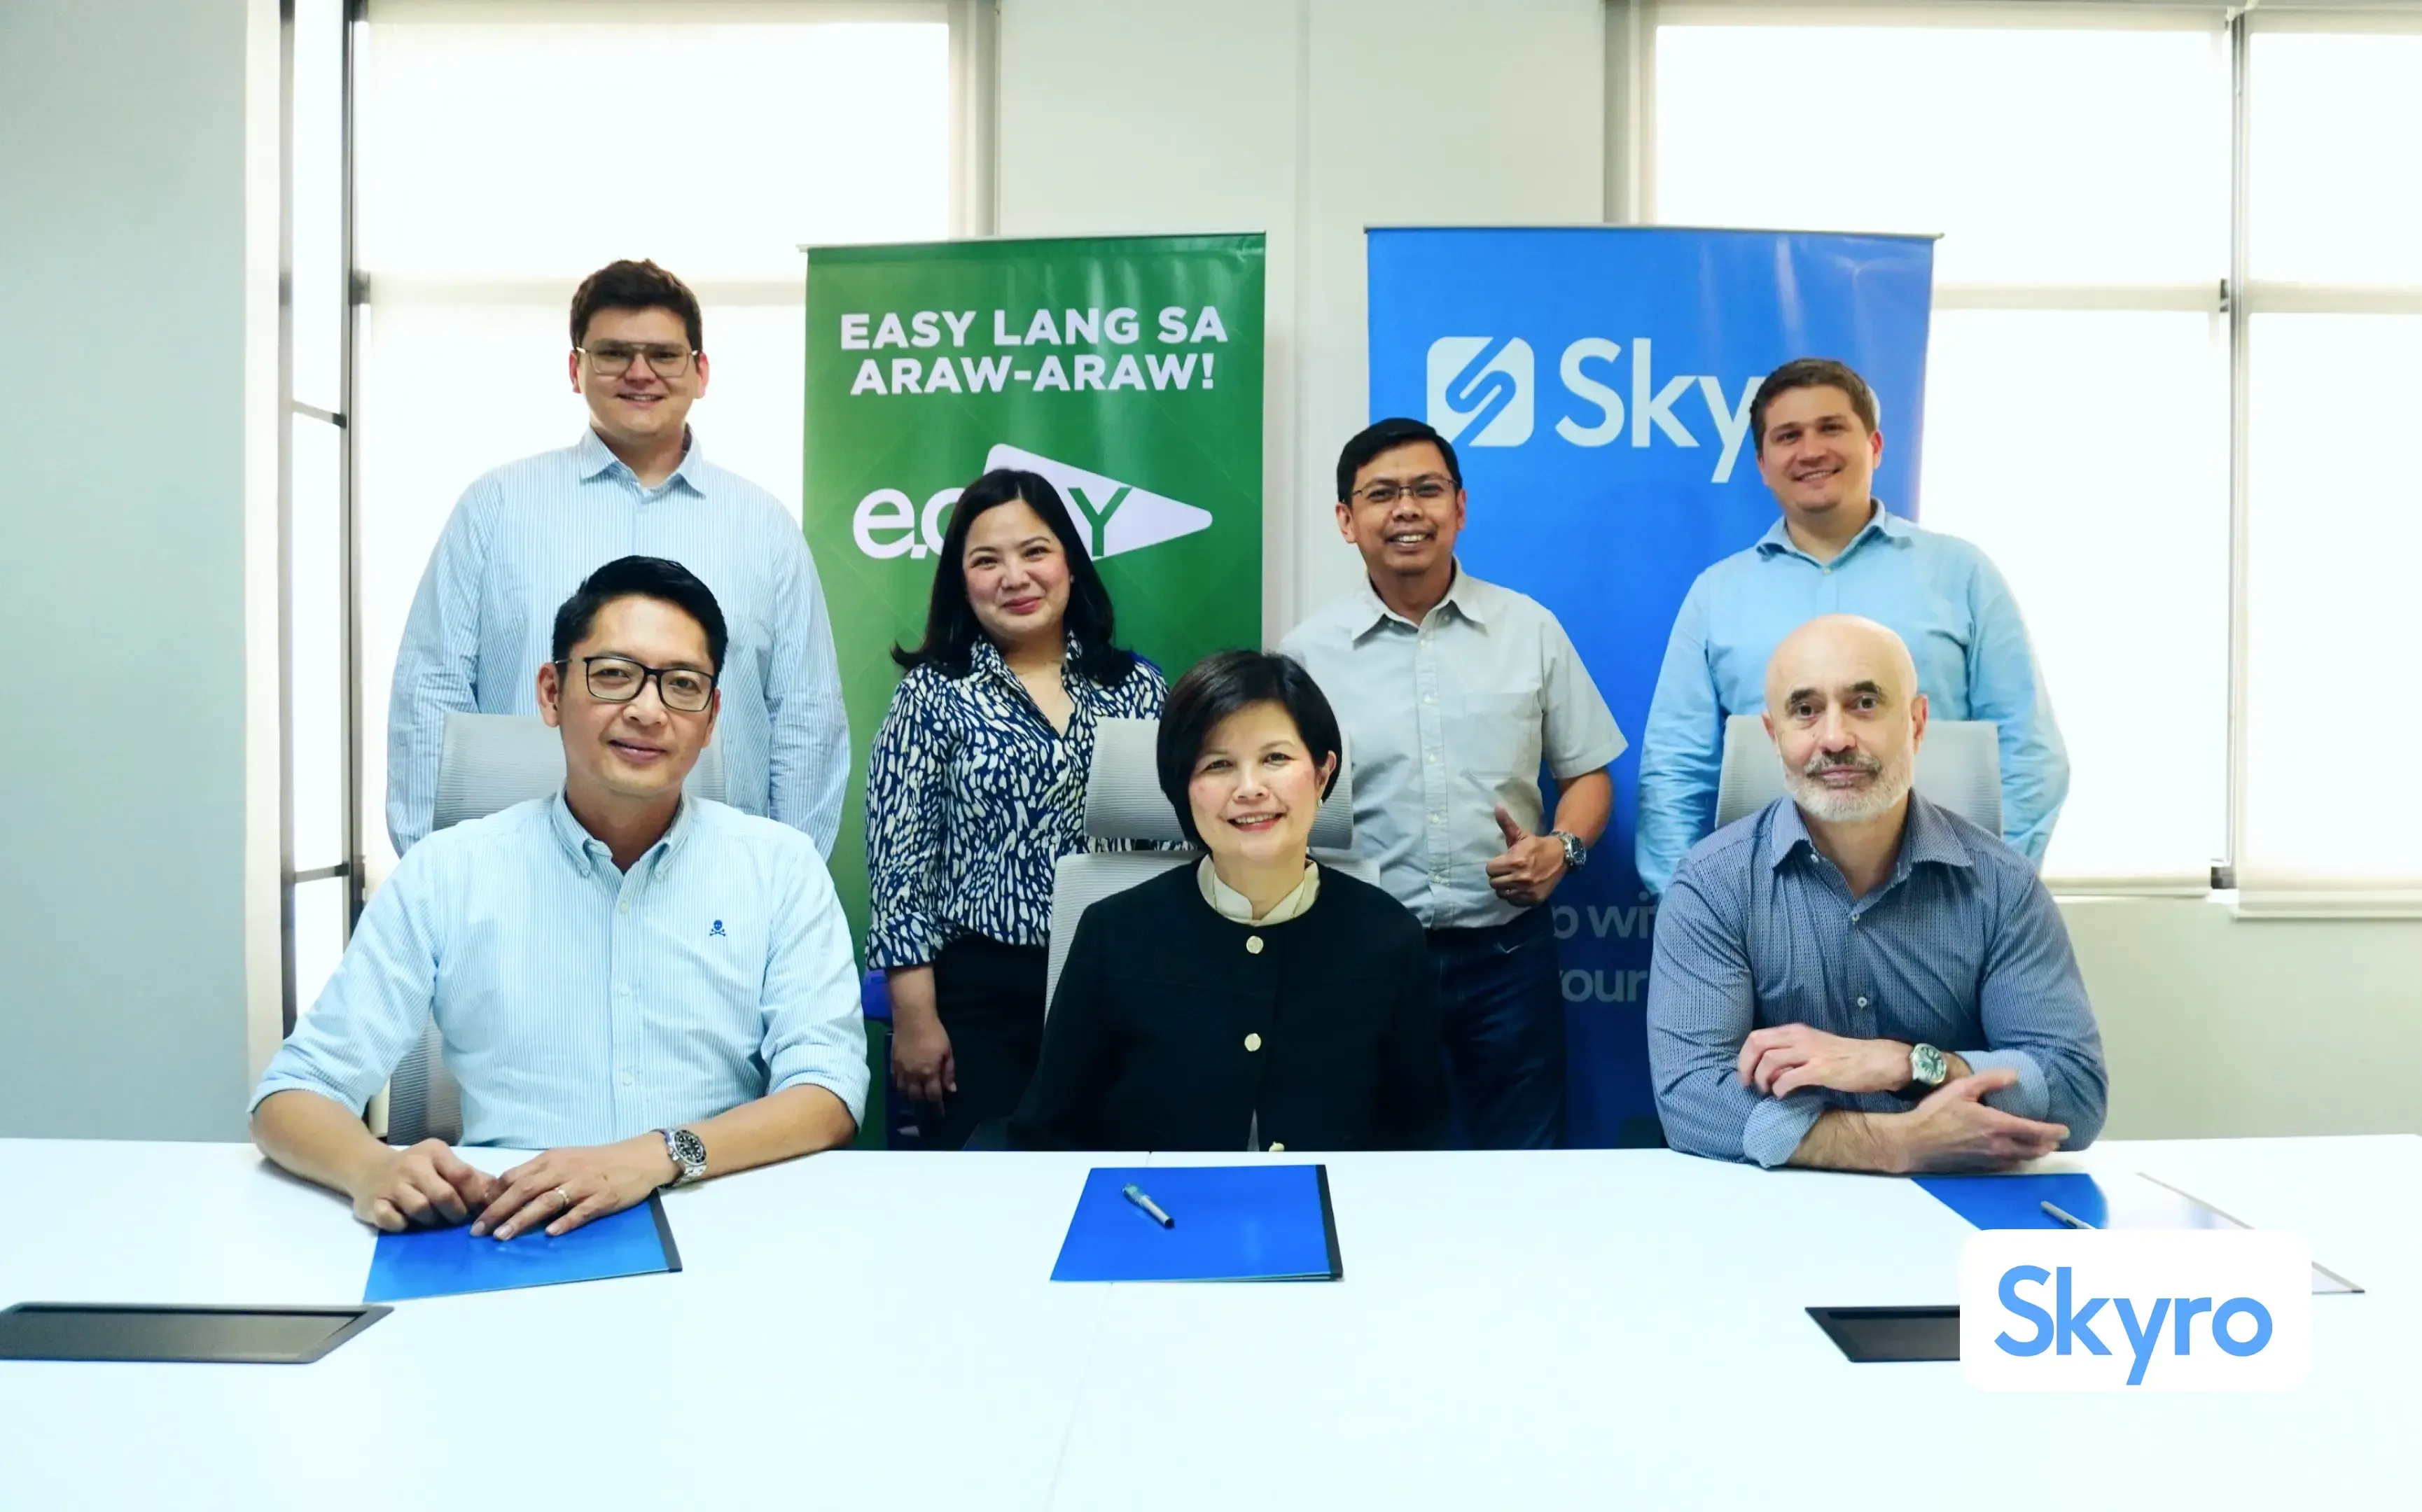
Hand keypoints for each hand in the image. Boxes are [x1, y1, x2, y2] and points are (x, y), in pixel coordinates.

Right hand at [347, 1139, 499, 1232]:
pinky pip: (395, 1222)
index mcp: (434, 1152)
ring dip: (430, 1221)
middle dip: (455, 1213)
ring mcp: (391, 1184)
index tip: (476, 1209)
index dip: (474, 1197)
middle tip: (455, 1219)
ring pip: (421, 1209)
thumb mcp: (443, 1164)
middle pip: (444, 1195)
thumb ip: (471, 1177)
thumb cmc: (415, 1169)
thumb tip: (498, 1191)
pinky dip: (404, 1226)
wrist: (368, 1169)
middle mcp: (413, 1165)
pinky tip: (405, 1220)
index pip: (463, 1175)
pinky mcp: (374, 1204)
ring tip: (430, 1219)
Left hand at [472, 1136, 674, 1240]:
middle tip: (478, 1231)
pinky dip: (565, 1222)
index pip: (514, 1176)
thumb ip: (537, 1174)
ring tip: (503, 1236)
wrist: (638, 1158)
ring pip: (547, 1201)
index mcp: (550, 1160)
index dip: (492, 1196)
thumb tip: (503, 1193)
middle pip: (524, 1190)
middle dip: (498, 1211)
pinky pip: (581, 1211)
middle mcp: (563, 1169)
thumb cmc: (596, 1162)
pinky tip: (551, 1233)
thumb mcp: (564, 1160)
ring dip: (523, 1219)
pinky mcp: (603, 1198)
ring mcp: (583, 1184)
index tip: (473, 1213)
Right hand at [890, 1010, 955, 1107]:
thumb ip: (948, 1072)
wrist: (911, 1017)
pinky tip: (904, 1090)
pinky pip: (894, 1083)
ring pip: (903, 1092)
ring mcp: (901, 1070)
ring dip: (910, 1099)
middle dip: (923, 1105)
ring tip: (916, 1102)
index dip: (937, 1107)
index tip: (940, 1114)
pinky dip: (899, 1089)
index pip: (933, 1096)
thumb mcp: (947, 1051)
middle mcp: (913, 1075)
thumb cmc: (934, 1032)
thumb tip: (951, 1090)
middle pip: (916, 1097)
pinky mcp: (892, 1064)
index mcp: (928, 1072)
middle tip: (928, 1109)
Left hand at [1484, 806, 1567, 906]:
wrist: (1561, 856)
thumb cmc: (1537, 845)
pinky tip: (1520, 887)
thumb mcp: (1521, 834)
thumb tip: (1496, 806)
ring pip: (1501, 894)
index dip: (1494, 865)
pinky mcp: (1533, 900)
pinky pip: (1513, 902)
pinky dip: (1514, 896)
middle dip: (1498, 876)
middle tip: (1506, 871)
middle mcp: (1520, 878)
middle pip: (1493, 883)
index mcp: (1515, 861)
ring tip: (1512, 879)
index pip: (1489, 869)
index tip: (1501, 862)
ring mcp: (1527, 891)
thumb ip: (1506, 823)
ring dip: (1505, 887)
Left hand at [1739, 1025, 1910, 1097]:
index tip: (1744, 1073)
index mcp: (1795, 1031)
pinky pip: (1789, 1078)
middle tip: (1748, 1084)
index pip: (1756, 1037)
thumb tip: (1768, 1072)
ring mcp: (1810, 1053)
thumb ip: (1790, 1056)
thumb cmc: (1843, 1057)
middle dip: (1746, 1066)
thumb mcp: (1812, 1048)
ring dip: (1762, 1079)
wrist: (1876, 1059)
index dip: (1744, 1056)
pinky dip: (1779, 1088)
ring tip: (1767, 1091)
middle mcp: (1799, 1037)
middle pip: (1757, 1045)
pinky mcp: (1821, 1070)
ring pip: (1769, 1060)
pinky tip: (1782, 1095)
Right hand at [1883, 1070, 2068, 1173]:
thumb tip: (2015, 1075)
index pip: (2034, 1131)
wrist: (1913, 1142)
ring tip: (2042, 1148)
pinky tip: (2016, 1156)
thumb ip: (1990, 1080)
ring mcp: (1989, 1160)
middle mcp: (1998, 1146)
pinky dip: (2018, 1160)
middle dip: (2048, 1144)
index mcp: (1996, 1125)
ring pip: (2021, 1160)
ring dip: (2035, 1154)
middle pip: (2033, 1150)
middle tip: (2057, 1139)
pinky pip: (2007, 1166)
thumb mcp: (1961, 1088)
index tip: (2065, 1129)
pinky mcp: (1979, 1168)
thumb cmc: (1935, 1113)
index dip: (2053, 1131)